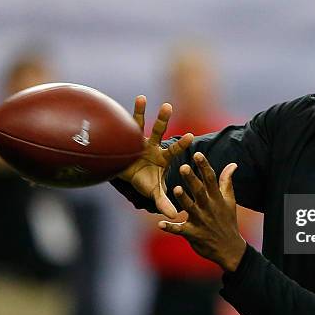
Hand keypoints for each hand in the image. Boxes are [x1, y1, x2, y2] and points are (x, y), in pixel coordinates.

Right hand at [118, 95, 192, 217]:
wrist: (128, 177)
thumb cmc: (144, 182)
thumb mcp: (154, 192)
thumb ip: (164, 201)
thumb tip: (174, 216)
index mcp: (162, 157)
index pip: (173, 149)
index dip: (181, 143)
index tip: (191, 135)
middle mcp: (152, 146)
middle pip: (158, 131)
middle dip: (163, 120)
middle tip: (168, 106)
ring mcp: (138, 141)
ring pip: (139, 125)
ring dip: (140, 112)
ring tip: (142, 98)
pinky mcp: (124, 140)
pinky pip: (124, 127)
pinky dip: (123, 117)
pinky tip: (123, 103)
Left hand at [159, 152, 246, 271]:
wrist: (229, 249)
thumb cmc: (228, 221)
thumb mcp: (230, 201)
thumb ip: (227, 182)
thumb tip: (232, 164)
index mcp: (217, 199)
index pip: (210, 180)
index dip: (204, 166)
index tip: (197, 154)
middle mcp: (208, 208)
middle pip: (199, 191)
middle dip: (192, 179)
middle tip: (183, 167)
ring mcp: (200, 221)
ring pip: (190, 208)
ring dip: (182, 199)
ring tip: (175, 189)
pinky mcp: (193, 234)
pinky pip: (180, 230)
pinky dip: (170, 228)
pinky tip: (160, 224)